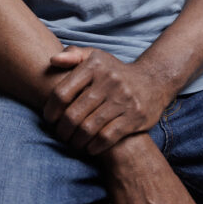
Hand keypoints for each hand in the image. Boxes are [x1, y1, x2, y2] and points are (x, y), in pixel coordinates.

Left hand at [42, 45, 170, 155]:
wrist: (153, 81)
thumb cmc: (114, 72)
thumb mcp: (95, 57)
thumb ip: (72, 55)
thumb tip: (53, 60)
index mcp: (95, 66)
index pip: (62, 93)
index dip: (50, 110)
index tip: (49, 119)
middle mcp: (109, 81)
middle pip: (73, 114)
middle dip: (62, 130)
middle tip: (61, 135)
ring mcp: (123, 99)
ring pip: (88, 128)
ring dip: (76, 141)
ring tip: (73, 143)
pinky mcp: (135, 116)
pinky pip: (107, 137)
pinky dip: (94, 146)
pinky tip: (90, 148)